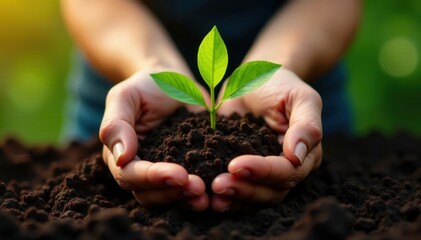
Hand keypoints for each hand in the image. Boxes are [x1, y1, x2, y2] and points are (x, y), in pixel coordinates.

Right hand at [99, 69, 209, 210]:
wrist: (175, 81)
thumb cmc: (146, 86)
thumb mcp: (125, 96)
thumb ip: (116, 124)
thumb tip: (122, 158)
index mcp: (121, 154)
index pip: (129, 175)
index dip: (152, 178)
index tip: (179, 174)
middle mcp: (140, 168)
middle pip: (148, 193)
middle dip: (173, 193)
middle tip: (198, 187)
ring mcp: (164, 171)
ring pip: (168, 196)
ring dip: (186, 198)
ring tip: (207, 193)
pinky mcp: (187, 168)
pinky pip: (189, 187)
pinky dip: (202, 192)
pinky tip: (216, 189)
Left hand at [212, 68, 322, 210]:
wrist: (253, 79)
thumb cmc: (280, 85)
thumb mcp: (300, 97)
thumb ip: (307, 125)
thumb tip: (297, 157)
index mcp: (305, 155)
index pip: (287, 172)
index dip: (263, 171)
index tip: (236, 165)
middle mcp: (285, 170)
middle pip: (270, 191)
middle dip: (244, 190)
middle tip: (218, 184)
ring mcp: (262, 173)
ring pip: (253, 196)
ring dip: (233, 197)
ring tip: (211, 195)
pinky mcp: (241, 170)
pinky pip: (236, 188)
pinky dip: (223, 195)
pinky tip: (206, 195)